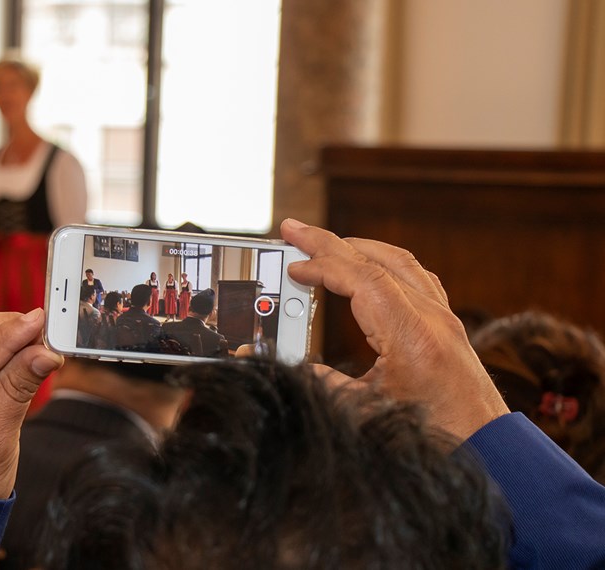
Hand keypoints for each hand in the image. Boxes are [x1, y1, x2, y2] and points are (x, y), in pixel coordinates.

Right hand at [280, 219, 508, 441]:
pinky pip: (415, 276)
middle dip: (329, 243)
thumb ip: (324, 384)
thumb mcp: (365, 411)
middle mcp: (432, 317)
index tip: (294, 266)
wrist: (485, 447)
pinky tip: (366, 266)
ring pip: (398, 261)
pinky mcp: (446, 324)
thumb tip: (290, 367)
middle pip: (375, 260)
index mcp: (413, 335)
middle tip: (294, 230)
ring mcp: (443, 316)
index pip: (363, 278)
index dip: (323, 266)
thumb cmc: (433, 435)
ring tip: (323, 244)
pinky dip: (382, 263)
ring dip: (356, 248)